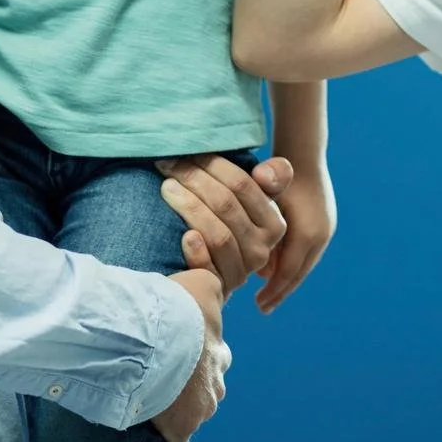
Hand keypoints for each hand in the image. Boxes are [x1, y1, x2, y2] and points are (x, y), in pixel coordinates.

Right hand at [150, 269, 227, 441]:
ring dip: (174, 409)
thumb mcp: (201, 282)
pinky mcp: (182, 428)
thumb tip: (211, 286)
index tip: (173, 356)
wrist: (152, 336)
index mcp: (219, 353)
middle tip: (159, 379)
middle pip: (204, 389)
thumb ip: (208, 287)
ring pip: (191, 413)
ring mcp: (201, 408)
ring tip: (147, 401)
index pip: (212, 359)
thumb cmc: (176, 307)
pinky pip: (174, 440)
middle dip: (187, 387)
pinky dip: (163, 436)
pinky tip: (146, 431)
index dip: (192, 357)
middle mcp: (216, 383)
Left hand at [156, 154, 294, 293]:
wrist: (208, 275)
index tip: (187, 153)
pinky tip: (183, 235)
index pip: (243, 185)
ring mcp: (240, 271)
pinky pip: (208, 267)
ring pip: (218, 233)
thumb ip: (269, 178)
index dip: (213, 165)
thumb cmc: (224, 227)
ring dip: (190, 207)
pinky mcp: (218, 288)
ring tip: (167, 188)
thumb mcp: (247, 203)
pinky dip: (196, 250)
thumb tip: (264, 171)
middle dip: (195, 179)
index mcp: (274, 224)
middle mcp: (262, 249)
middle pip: (227, 205)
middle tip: (168, 165)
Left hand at [255, 160, 336, 313]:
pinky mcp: (323, 223)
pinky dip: (293, 264)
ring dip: (286, 277)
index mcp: (307, 233)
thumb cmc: (278, 174)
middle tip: (264, 307)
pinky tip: (277, 267)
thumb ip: (258, 231)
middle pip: (298, 272)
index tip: (258, 305)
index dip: (273, 291)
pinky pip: (307, 251)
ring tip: (270, 292)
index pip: (289, 273)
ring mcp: (324, 228)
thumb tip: (260, 265)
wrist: (303, 154)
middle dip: (281, 291)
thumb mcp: (266, 200)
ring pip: (304, 262)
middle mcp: (320, 234)